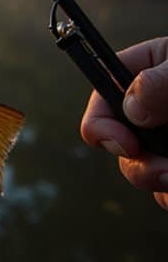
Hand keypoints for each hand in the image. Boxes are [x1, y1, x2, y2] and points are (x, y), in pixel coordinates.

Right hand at [80, 37, 167, 209]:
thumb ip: (162, 81)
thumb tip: (131, 108)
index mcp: (146, 71)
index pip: (101, 95)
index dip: (102, 123)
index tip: (126, 145)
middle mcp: (151, 107)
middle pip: (116, 140)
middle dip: (135, 164)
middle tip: (166, 173)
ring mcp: (164, 140)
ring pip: (140, 170)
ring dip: (156, 182)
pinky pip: (163, 190)